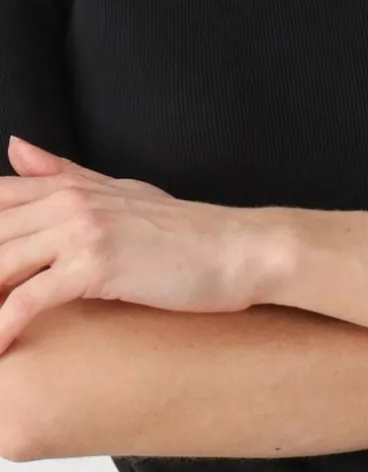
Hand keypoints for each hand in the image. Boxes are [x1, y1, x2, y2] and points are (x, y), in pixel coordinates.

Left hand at [0, 138, 287, 354]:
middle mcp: (66, 202)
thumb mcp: (121, 193)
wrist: (241, 249)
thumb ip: (65, 173)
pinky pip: (30, 297)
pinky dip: (5, 325)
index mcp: (67, 188)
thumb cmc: (188, 232)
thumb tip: (17, 146)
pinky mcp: (96, 264)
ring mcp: (80, 230)